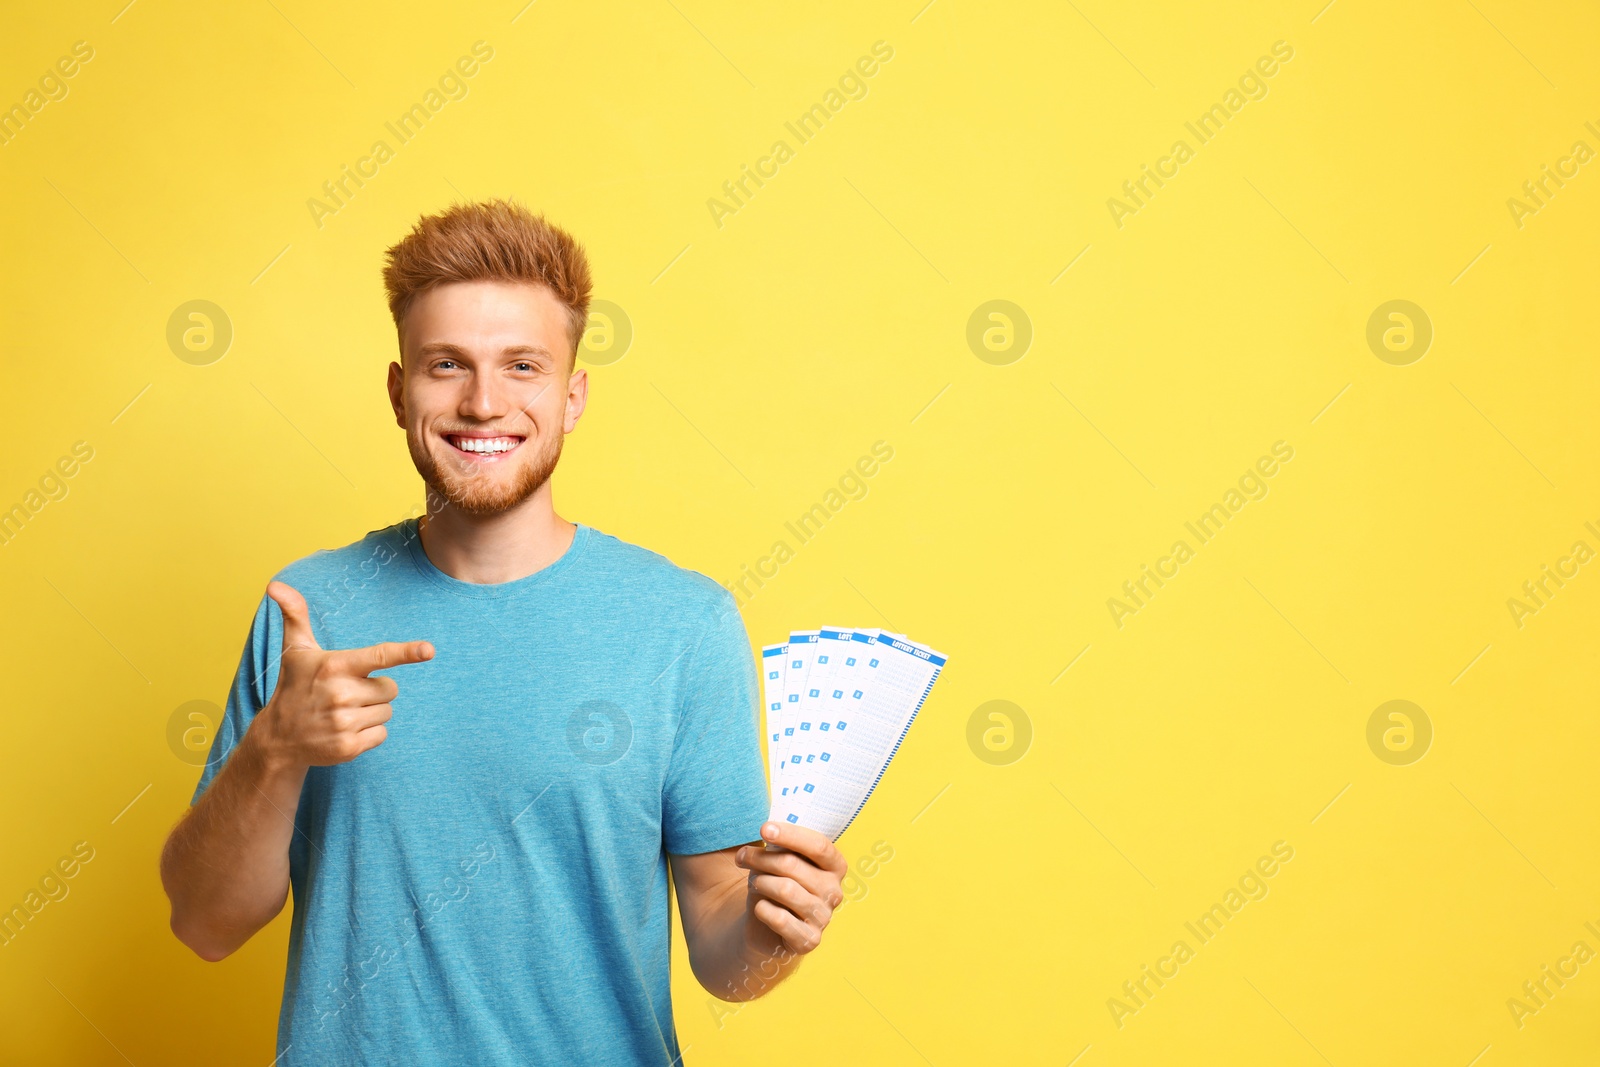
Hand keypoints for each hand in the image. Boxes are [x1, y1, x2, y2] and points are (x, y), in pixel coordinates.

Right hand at [251, 581, 434, 769]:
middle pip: (391, 688)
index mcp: (335, 666)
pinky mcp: (348, 748)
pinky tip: (344, 730)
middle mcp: (341, 694)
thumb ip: (294, 614)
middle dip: (374, 689)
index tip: (430, 650)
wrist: (278, 739)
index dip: (407, 652)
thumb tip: (274, 585)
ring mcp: (344, 723)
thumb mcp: (295, 650)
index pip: (379, 656)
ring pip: (387, 711)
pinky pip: (382, 734)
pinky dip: (368, 733)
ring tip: (342, 712)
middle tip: (346, 693)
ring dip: (371, 711)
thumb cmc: (294, 686)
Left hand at [734, 822, 847, 955]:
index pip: (818, 845)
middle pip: (793, 865)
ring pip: (785, 889)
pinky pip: (780, 919)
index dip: (790, 835)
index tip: (764, 829)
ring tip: (753, 883)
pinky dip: (762, 910)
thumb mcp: (778, 859)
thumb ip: (779, 846)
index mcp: (834, 866)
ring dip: (760, 882)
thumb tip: (768, 832)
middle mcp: (834, 891)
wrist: (765, 925)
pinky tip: (759, 908)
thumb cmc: (774, 882)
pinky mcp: (809, 940)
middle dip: (761, 858)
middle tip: (742, 857)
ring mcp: (824, 917)